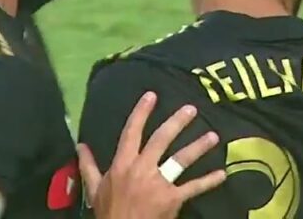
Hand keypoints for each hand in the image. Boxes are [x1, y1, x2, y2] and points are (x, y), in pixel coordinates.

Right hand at [78, 92, 224, 218]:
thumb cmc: (109, 212)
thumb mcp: (94, 189)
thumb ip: (89, 166)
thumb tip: (80, 146)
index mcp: (122, 164)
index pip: (131, 133)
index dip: (141, 113)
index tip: (152, 95)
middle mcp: (142, 169)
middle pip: (161, 140)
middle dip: (177, 123)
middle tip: (191, 109)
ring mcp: (159, 183)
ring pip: (181, 160)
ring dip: (198, 147)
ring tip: (213, 136)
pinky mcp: (172, 199)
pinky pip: (193, 187)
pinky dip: (209, 181)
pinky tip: (222, 174)